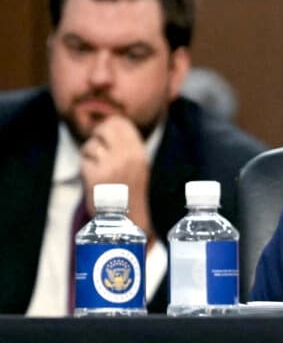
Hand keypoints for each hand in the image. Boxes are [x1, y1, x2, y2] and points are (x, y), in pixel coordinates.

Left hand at [79, 116, 155, 244]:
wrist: (128, 220)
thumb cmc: (130, 191)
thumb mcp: (137, 164)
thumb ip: (125, 145)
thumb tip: (108, 123)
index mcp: (139, 152)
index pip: (120, 122)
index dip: (110, 126)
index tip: (106, 135)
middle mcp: (127, 156)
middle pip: (104, 129)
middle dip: (97, 136)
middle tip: (98, 148)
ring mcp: (111, 166)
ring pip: (91, 146)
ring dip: (90, 155)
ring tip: (98, 168)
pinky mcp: (95, 177)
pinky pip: (84, 162)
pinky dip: (85, 168)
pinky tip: (93, 179)